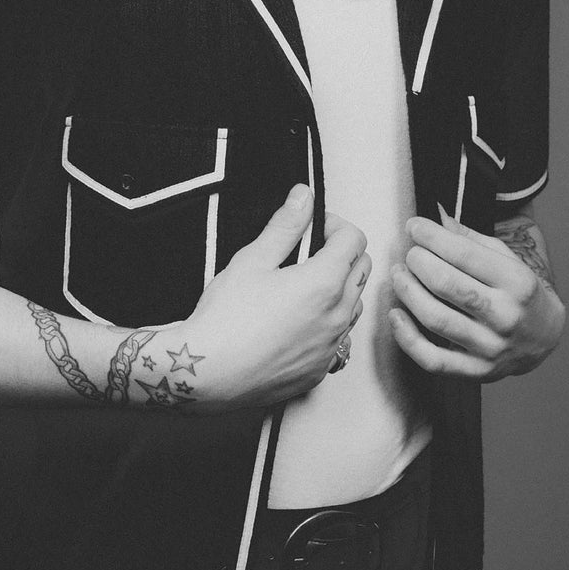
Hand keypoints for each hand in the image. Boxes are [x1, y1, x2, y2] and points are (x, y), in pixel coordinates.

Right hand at [181, 185, 369, 410]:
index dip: (333, 225)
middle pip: (362, 270)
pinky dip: (328, 324)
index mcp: (323, 283)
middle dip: (341, 252)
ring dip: (339, 288)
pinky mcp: (319, 371)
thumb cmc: (225, 317)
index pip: (354, 239)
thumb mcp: (252, 259)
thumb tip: (304, 196)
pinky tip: (298, 321)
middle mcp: (336, 317)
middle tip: (307, 252)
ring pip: (354, 305)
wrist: (206, 373)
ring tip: (302, 286)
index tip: (311, 227)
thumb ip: (285, 225)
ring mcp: (330, 348)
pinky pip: (339, 340)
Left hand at [389, 207, 564, 380]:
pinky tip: (395, 314)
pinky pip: (432, 359)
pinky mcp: (477, 371)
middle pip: (445, 284)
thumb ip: (469, 238)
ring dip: (407, 291)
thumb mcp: (505, 257)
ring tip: (399, 274)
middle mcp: (506, 315)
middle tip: (410, 253)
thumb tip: (434, 214)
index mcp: (517, 282)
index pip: (464, 254)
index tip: (413, 226)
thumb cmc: (518, 289)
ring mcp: (491, 347)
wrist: (544, 336)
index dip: (430, 236)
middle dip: (417, 261)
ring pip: (435, 318)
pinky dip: (406, 337)